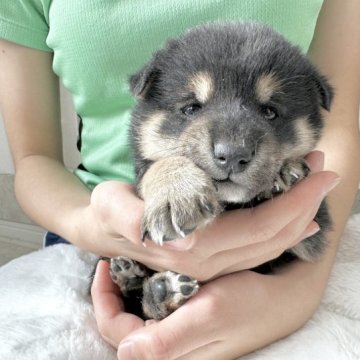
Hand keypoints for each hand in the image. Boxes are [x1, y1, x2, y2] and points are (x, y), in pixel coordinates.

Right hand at [82, 151, 338, 280]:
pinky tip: (299, 221)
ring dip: (299, 215)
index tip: (318, 172)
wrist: (102, 231)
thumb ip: (133, 220)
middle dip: (305, 203)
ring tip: (318, 187)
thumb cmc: (108, 213)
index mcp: (192, 248)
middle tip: (326, 170)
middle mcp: (208, 261)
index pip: (258, 228)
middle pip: (273, 236)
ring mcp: (213, 263)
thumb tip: (174, 237)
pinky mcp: (212, 257)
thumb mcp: (110, 207)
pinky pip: (258, 248)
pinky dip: (284, 232)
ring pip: (270, 245)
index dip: (293, 201)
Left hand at [92, 259, 325, 359]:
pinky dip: (144, 291)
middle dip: (112, 296)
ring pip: (135, 319)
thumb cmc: (247, 304)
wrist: (278, 299)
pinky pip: (152, 312)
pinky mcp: (185, 325)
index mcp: (170, 355)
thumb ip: (168, 341)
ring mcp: (178, 339)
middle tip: (113, 264)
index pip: (116, 331)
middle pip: (121, 327)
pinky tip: (149, 273)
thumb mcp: (210, 315)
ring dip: (126, 293)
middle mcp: (171, 351)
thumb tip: (124, 353)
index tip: (106, 265)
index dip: (104, 299)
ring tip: (126, 265)